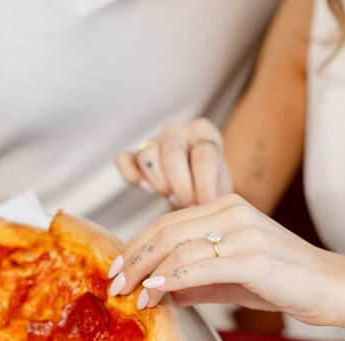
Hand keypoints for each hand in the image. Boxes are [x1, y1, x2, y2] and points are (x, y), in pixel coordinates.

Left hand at [107, 194, 344, 326]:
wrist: (333, 288)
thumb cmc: (284, 282)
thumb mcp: (230, 279)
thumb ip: (193, 282)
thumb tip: (157, 294)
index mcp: (225, 206)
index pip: (167, 222)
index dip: (136, 246)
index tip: (115, 269)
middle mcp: (232, 211)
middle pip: (166, 231)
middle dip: (133, 259)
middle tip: (113, 284)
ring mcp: (244, 231)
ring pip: (178, 246)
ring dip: (147, 273)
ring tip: (130, 296)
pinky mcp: (254, 256)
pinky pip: (200, 265)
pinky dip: (171, 279)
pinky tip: (154, 292)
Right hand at [114, 118, 232, 207]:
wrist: (193, 186)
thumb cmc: (211, 185)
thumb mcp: (221, 186)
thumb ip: (213, 192)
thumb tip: (195, 206)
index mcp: (203, 131)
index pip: (203, 154)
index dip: (205, 183)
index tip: (206, 204)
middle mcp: (176, 130)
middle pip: (173, 155)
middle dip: (180, 186)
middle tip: (187, 205)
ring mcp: (152, 140)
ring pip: (147, 157)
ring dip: (159, 182)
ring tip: (170, 196)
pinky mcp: (132, 154)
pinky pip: (123, 160)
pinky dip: (131, 175)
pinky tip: (145, 188)